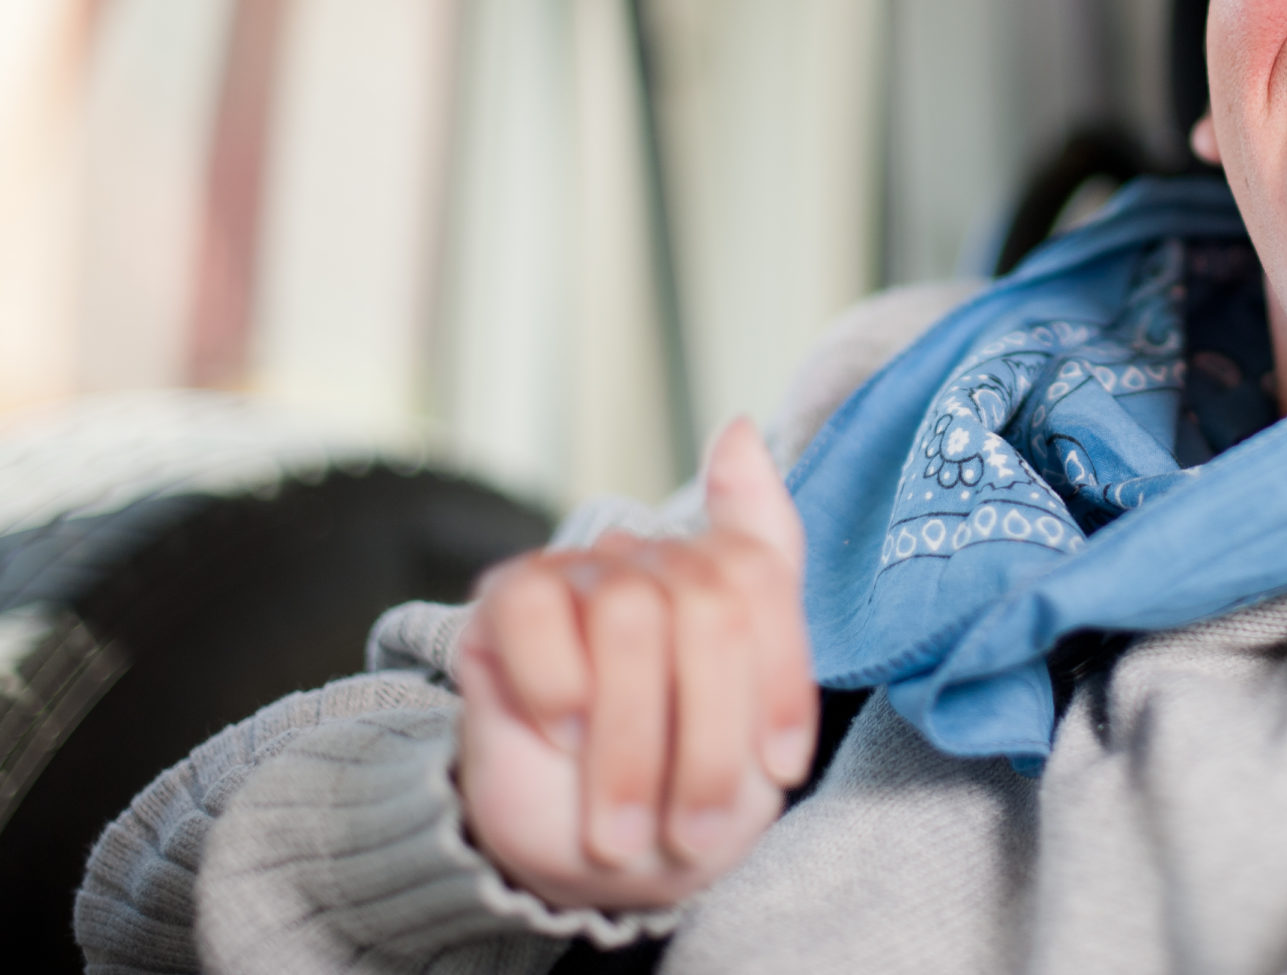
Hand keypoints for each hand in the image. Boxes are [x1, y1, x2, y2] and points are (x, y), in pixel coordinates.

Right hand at [453, 420, 816, 911]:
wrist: (588, 860)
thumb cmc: (682, 785)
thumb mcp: (760, 715)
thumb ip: (765, 552)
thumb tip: (734, 427)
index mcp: (723, 576)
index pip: (762, 579)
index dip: (778, 681)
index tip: (778, 767)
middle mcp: (655, 559)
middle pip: (707, 608)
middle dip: (707, 739)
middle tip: (693, 829)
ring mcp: (581, 573)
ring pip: (627, 616)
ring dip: (630, 745)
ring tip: (623, 824)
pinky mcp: (508, 601)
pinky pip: (536, 612)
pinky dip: (557, 692)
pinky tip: (564, 740)